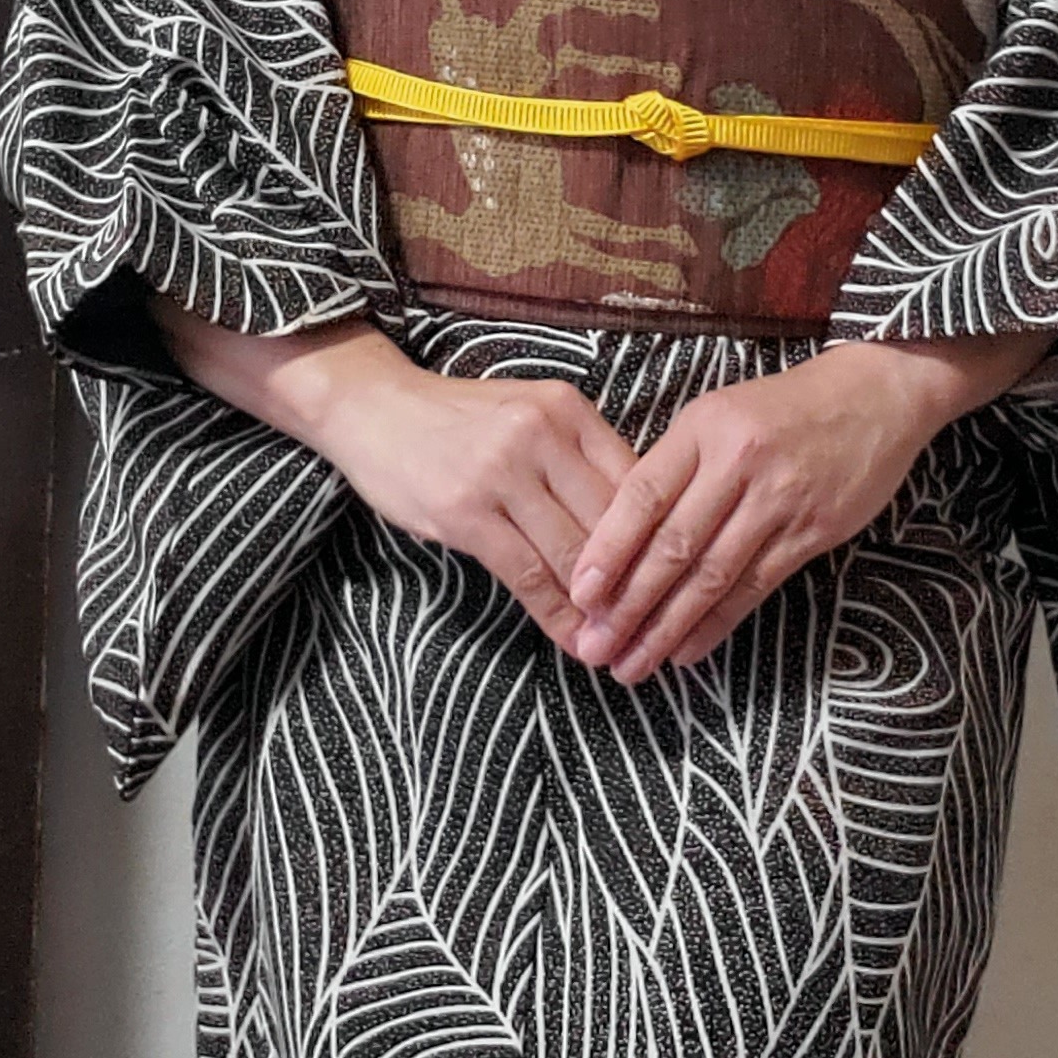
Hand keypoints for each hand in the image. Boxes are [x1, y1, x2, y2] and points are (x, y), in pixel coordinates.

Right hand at [145, 297, 634, 648]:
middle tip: (664, 633)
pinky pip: (526, 573)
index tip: (682, 588)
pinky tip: (573, 641)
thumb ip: (579, 463)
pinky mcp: (465, 511)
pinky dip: (555, 614)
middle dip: (640, 586)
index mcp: (569, 410)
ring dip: (601, 612)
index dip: (662, 544)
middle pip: (613, 523)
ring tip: (623, 649)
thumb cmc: (459, 422)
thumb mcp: (529, 419)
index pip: (637, 484)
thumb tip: (640, 532)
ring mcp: (502, 471)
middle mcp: (542, 434)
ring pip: (574, 555)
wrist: (374, 408)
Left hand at [565, 328, 1057, 684]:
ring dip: (668, 627)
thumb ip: (674, 468)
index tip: (579, 593)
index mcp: (704, 427)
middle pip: (674, 545)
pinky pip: (755, 586)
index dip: (608, 550)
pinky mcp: (814, 530)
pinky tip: (687, 649)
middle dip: (629, 605)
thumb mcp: (718, 415)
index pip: (642, 495)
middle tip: (596, 647)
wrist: (876, 395)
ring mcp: (780, 499)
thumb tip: (617, 536)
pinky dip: (717, 623)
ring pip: (712, 575)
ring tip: (634, 663)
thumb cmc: (783, 408)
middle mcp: (739, 463)